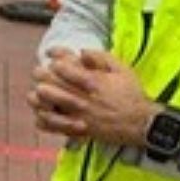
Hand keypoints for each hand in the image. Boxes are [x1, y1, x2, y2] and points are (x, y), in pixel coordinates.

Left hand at [26, 47, 159, 147]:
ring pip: (47, 105)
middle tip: (40, 72)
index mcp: (94, 83)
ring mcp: (78, 115)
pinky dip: (43, 118)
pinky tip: (43, 112)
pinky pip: (52, 126)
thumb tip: (81, 50)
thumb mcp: (122, 70)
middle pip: (51, 85)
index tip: (52, 57)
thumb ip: (102, 57)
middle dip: (41, 75)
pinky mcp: (77, 130)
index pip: (65, 68)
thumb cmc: (131, 95)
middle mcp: (83, 99)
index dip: (54, 60)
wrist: (141, 123)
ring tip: (39, 91)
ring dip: (38, 96)